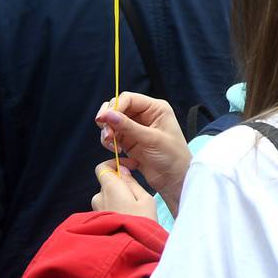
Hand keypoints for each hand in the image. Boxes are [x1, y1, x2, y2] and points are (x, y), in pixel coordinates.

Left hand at [92, 161, 157, 222]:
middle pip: (108, 183)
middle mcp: (99, 197)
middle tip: (138, 196)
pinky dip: (116, 208)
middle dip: (121, 185)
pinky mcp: (97, 220)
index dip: (115, 164)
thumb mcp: (145, 199)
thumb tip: (122, 170)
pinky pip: (106, 208)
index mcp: (110, 188)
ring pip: (107, 196)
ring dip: (119, 198)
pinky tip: (127, 217)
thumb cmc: (141, 223)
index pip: (103, 167)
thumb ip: (132, 182)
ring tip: (134, 210)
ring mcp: (96, 210)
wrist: (131, 249)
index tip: (129, 167)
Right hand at [97, 93, 190, 212]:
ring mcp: (136, 127)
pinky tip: (116, 150)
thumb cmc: (172, 156)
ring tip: (111, 144)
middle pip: (117, 108)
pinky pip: (112, 135)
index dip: (114, 107)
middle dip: (108, 120)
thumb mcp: (151, 139)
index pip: (128, 99)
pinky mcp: (129, 140)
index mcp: (156, 108)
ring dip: (107, 132)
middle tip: (107, 135)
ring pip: (112, 122)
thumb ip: (128, 126)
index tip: (102, 119)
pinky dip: (108, 141)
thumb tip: (107, 114)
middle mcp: (145, 115)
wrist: (174, 179)